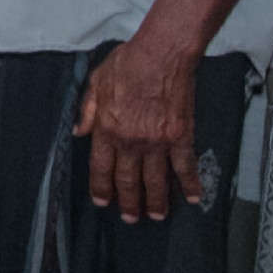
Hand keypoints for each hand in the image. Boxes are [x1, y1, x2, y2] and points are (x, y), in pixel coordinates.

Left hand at [74, 37, 202, 222]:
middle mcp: (130, 141)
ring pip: (156, 181)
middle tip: (130, 218)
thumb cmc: (127, 64)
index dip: (101, 188)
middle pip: (128, 181)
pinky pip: (186, 167)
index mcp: (106, 128)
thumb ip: (86, 110)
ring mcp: (157, 142)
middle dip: (129, 203)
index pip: (100, 168)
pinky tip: (194, 198)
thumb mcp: (95, 82)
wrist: (161, 54)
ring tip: (157, 216)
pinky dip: (191, 184)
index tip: (103, 202)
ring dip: (157, 202)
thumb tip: (78, 133)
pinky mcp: (180, 137)